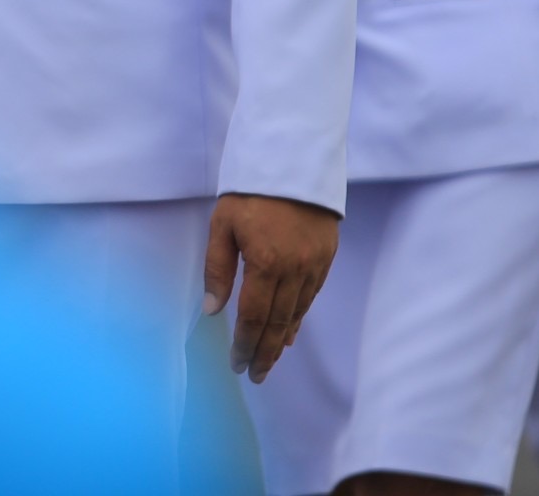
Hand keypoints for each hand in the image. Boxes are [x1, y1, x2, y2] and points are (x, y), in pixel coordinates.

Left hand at [203, 192, 338, 382]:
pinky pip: (311, 298)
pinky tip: (290, 332)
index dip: (246, 344)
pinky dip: (298, 318)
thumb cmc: (249, 192)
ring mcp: (314, 266)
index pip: (255, 316)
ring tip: (269, 360)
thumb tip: (212, 309)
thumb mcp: (222, 225)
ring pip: (297, 314)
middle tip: (255, 376)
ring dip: (282, 341)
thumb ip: (217, 269)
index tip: (237, 364)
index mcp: (266, 263)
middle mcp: (295, 270)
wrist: (293, 162)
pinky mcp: (325, 259)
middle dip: (265, 353)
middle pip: (279, 323)